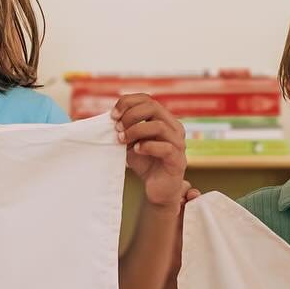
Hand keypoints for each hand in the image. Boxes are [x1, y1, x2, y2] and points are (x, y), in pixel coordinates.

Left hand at [113, 93, 187, 209]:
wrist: (157, 189)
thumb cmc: (145, 163)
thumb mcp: (131, 142)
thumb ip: (124, 129)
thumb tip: (110, 118)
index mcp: (164, 119)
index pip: (147, 99)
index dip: (128, 102)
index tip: (112, 115)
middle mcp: (174, 127)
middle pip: (153, 107)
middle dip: (131, 115)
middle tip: (117, 128)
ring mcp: (179, 143)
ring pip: (159, 126)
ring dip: (136, 130)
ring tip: (123, 140)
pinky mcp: (178, 160)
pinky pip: (166, 147)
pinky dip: (147, 146)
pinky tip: (136, 150)